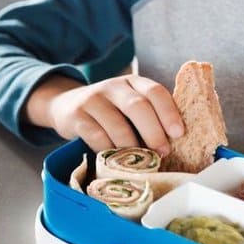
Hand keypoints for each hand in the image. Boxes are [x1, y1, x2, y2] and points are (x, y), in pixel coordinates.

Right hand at [42, 74, 185, 156]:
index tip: (179, 134)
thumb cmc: (108, 111)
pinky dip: (109, 151)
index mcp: (132, 82)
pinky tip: (115, 159)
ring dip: (132, 147)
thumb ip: (149, 114)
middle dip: (153, 132)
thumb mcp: (128, 104)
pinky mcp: (75, 115)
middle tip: (162, 152)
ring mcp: (92, 100)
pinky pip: (97, 136)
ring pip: (117, 125)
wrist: (64, 105)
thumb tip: (177, 143)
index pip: (155, 92)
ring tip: (140, 161)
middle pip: (137, 106)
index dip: (169, 113)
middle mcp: (112, 87)